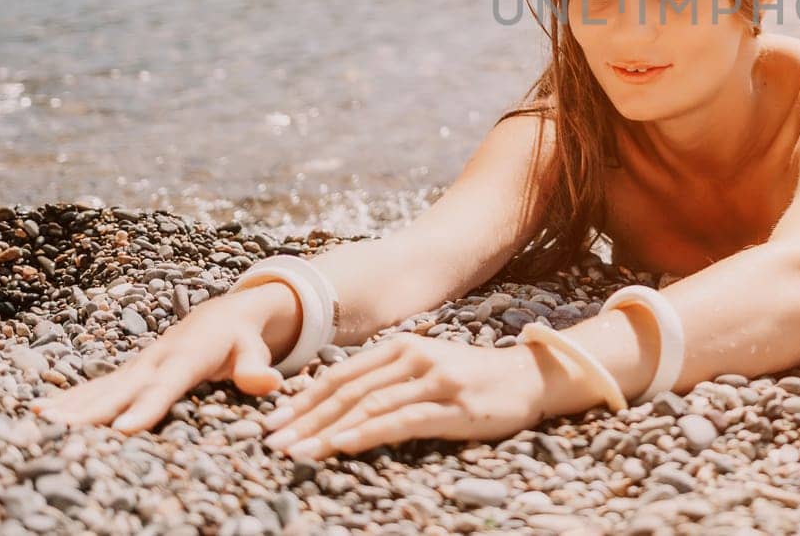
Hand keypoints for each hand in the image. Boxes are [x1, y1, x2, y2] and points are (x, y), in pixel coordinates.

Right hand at [30, 286, 293, 431]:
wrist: (225, 314)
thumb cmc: (242, 340)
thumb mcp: (255, 352)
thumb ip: (257, 370)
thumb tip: (270, 384)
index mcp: (188, 357)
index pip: (166, 386)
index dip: (146, 407)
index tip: (124, 430)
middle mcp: (157, 359)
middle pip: (123, 388)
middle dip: (92, 410)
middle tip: (61, 430)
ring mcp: (140, 364)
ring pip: (102, 387)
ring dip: (71, 404)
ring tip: (38, 421)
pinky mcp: (130, 371)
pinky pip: (96, 387)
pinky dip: (70, 399)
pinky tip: (40, 413)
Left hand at [262, 334, 545, 459]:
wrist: (528, 377)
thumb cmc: (472, 378)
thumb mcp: (426, 368)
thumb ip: (387, 378)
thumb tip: (336, 401)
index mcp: (402, 347)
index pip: (341, 374)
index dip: (303, 398)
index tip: (272, 421)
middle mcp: (414, 358)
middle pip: (347, 390)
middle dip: (305, 418)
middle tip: (271, 442)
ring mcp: (434, 380)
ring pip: (368, 406)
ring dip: (326, 430)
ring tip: (297, 451)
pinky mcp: (452, 406)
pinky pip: (401, 420)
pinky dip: (366, 433)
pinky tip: (342, 445)